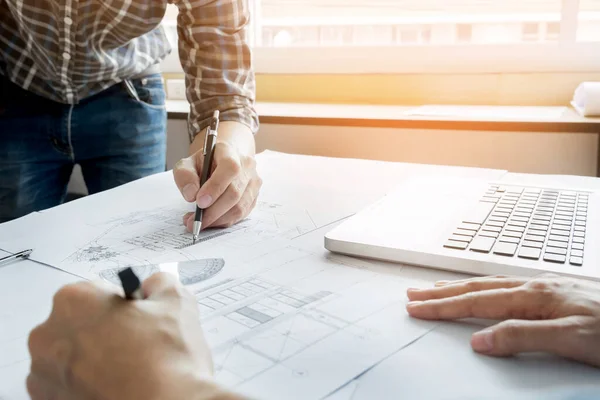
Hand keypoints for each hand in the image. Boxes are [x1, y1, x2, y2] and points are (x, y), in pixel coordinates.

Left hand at [27, 273, 218, 399]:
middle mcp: (48, 335)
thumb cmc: (167, 360)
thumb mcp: (177, 301)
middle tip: (136, 344)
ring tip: (129, 370)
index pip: (98, 292)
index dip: (123, 305)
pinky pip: (66, 385)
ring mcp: (44, 374)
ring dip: (93, 358)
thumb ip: (159, 283)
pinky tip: (116, 386)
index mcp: (74, 301)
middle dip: (103, 330)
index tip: (137, 318)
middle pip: (79, 323)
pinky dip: (86, 385)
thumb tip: (152, 287)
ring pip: (71, 355)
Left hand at [173, 121, 261, 230]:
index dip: (215, 187)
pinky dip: (223, 222)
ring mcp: (253, 182)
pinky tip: (210, 221)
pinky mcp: (254, 197)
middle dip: (212, 211)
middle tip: (194, 221)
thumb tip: (191, 195)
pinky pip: (241, 215)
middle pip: (234, 193)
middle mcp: (246, 166)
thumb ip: (185, 176)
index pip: (230, 168)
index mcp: (230, 152)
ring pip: (239, 207)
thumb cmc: (206, 162)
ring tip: (198, 222)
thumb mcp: (188, 163)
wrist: (225, 159)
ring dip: (217, 220)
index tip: (199, 202)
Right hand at [406, 274, 599, 367]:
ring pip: (490, 284)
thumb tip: (482, 340)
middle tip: (413, 295)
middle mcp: (535, 287)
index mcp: (535, 297)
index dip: (444, 307)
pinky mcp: (554, 293)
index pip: (477, 302)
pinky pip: (506, 286)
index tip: (418, 309)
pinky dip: (484, 287)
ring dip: (458, 287)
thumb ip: (525, 337)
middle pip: (477, 288)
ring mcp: (545, 287)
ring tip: (436, 288)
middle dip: (441, 293)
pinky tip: (484, 289)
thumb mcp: (573, 341)